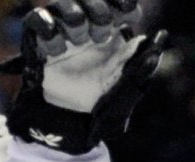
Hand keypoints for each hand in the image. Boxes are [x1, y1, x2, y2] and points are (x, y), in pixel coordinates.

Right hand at [0, 0, 166, 153]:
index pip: (117, 3)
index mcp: (111, 30)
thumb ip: (142, 63)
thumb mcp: (127, 85)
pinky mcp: (38, 38)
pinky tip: (58, 52)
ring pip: (63, 3)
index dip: (123, 4)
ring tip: (80, 42)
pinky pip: (38, 19)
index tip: (129, 14)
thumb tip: (157, 39)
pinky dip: (50, 33)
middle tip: (101, 35)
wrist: (71, 117)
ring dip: (75, 21)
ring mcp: (62, 29)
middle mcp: (87, 24)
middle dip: (99, 12)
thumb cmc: (103, 99)